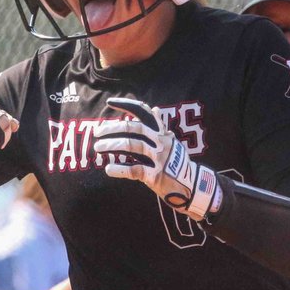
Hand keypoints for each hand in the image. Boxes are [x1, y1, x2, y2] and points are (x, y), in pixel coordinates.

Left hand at [91, 98, 220, 221]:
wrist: (192, 187)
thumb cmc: (177, 164)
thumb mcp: (172, 142)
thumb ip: (160, 127)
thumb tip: (154, 108)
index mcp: (163, 133)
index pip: (143, 113)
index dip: (126, 106)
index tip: (110, 103)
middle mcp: (162, 142)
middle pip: (134, 129)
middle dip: (113, 128)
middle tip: (97, 132)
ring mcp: (160, 159)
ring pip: (132, 146)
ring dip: (112, 145)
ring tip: (98, 148)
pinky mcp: (157, 176)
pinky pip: (135, 170)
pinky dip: (120, 169)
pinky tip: (108, 169)